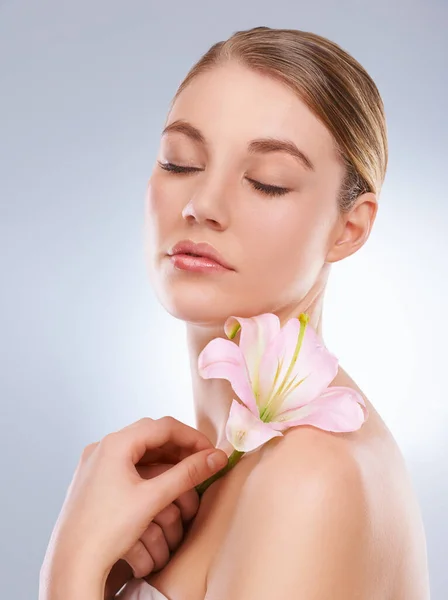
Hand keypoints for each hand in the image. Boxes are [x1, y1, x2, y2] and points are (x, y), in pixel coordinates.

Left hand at [39, 417, 227, 599]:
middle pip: (151, 435)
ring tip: (188, 472)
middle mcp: (102, 447)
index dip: (192, 437)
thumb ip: (188, 474)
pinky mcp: (94, 478)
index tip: (211, 452)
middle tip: (203, 462)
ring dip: (166, 458)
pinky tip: (165, 482)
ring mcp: (96, 462)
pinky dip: (150, 469)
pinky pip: (128, 463)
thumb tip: (217, 457)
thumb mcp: (153, 499)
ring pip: (140, 449)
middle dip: (180, 447)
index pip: (163, 427)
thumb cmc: (107, 531)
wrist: (71, 564)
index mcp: (114, 444)